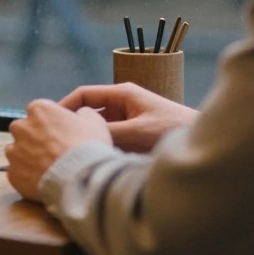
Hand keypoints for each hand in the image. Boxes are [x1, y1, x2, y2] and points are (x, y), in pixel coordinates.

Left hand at [5, 99, 110, 201]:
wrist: (81, 181)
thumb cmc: (88, 148)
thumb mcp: (94, 121)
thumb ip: (82, 113)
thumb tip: (79, 115)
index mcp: (39, 110)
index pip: (38, 111)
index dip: (49, 123)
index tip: (59, 134)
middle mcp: (21, 127)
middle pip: (23, 130)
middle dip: (34, 138)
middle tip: (53, 151)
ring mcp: (14, 152)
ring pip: (17, 151)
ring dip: (28, 157)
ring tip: (48, 168)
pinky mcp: (12, 174)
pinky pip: (17, 173)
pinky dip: (26, 176)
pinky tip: (42, 181)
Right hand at [59, 82, 198, 152]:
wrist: (201, 141)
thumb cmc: (174, 128)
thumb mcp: (138, 131)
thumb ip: (110, 132)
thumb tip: (82, 137)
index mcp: (122, 93)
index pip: (84, 94)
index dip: (66, 106)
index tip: (52, 122)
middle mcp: (123, 105)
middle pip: (89, 113)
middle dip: (76, 126)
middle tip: (60, 142)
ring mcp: (128, 120)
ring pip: (99, 129)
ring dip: (91, 139)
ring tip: (76, 154)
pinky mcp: (133, 136)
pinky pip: (111, 141)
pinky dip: (103, 148)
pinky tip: (96, 161)